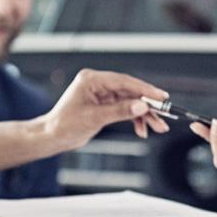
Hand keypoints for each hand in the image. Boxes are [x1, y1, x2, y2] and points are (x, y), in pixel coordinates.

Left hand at [38, 68, 170, 147]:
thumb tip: (141, 106)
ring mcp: (102, 94)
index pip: (124, 81)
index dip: (145, 89)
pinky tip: (142, 130)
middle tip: (164, 115)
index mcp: (92, 80)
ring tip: (158, 127)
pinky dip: (134, 119)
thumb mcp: (94, 118)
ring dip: (144, 115)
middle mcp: (98, 84)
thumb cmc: (65, 125)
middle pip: (130, 91)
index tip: (161, 97)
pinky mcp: (104, 104)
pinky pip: (125, 109)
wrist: (53, 137)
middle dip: (148, 105)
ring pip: (130, 101)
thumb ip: (119, 111)